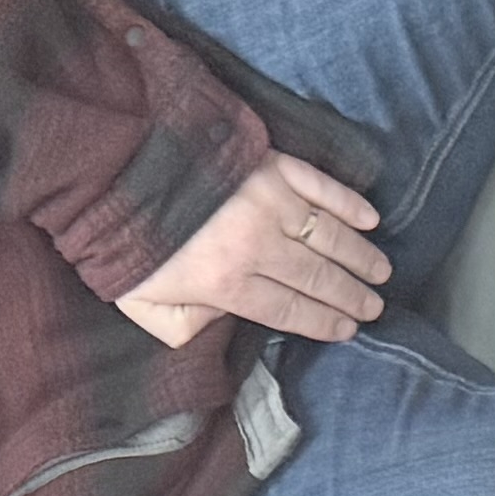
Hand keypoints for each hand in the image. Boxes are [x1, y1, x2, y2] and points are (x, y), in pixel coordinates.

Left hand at [118, 152, 389, 348]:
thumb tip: (224, 323)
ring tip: (380, 273)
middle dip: (351, 296)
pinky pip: (322, 187)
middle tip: (375, 307)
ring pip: (330, 235)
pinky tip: (370, 219)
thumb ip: (187, 327)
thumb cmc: (125, 244)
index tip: (348, 330)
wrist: (114, 170)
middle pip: (318, 277)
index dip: (324, 323)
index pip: (290, 310)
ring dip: (360, 256)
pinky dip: (350, 204)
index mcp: (228, 285)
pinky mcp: (271, 165)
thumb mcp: (145, 306)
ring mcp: (270, 201)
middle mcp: (258, 246)